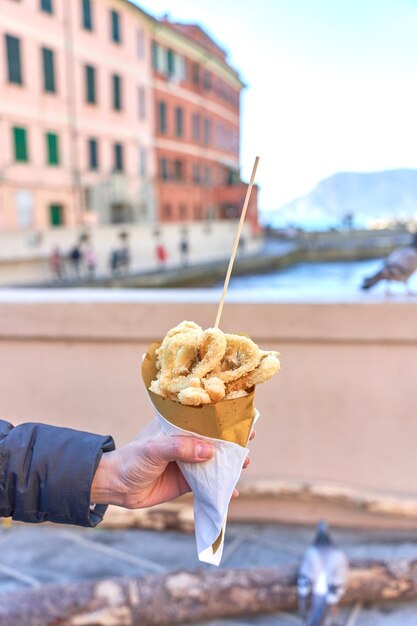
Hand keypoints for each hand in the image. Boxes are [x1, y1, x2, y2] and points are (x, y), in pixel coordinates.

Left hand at [91, 422, 254, 509]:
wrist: (117, 488)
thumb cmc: (132, 460)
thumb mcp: (154, 450)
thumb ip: (180, 448)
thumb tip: (209, 451)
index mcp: (177, 425)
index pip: (203, 417)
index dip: (223, 416)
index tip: (242, 416)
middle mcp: (185, 441)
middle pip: (214, 439)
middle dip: (232, 440)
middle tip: (250, 441)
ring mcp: (188, 462)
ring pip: (215, 461)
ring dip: (230, 463)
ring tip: (245, 464)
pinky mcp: (187, 482)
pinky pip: (209, 484)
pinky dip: (222, 488)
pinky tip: (233, 493)